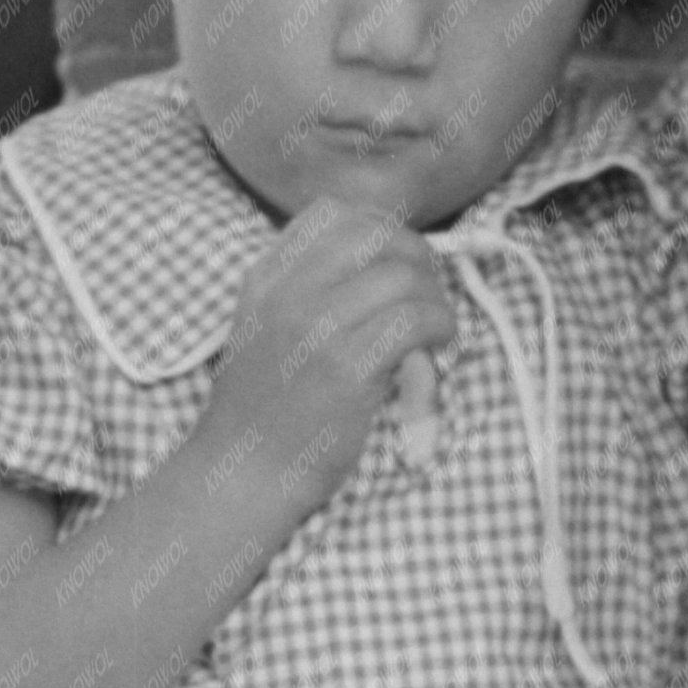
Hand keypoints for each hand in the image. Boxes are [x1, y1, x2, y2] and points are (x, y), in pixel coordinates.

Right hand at [198, 199, 456, 523]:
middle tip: (429, 291)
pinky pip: (416, 319)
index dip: (379, 226)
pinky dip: (441, 325)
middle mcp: (288, 294)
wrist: (246, 474)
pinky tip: (440, 345)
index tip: (398, 258)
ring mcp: (317, 328)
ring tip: (437, 327)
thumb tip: (375, 268)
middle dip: (418, 256)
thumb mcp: (260, 332)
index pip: (330, 213)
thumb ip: (299, 293)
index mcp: (266, 280)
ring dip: (435, 297)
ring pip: (403, 276)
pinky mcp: (348, 366)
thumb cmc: (262, 413)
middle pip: (376, 235)